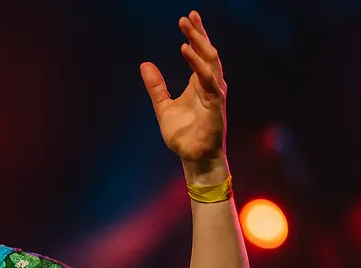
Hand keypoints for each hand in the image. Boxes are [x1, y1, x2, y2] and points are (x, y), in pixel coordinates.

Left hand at [141, 11, 227, 175]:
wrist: (193, 157)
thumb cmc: (183, 135)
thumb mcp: (163, 107)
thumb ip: (156, 86)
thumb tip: (145, 64)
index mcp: (199, 83)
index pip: (200, 53)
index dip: (195, 35)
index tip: (187, 18)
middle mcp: (210, 84)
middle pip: (207, 52)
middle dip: (198, 33)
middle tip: (188, 17)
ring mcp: (215, 93)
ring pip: (211, 61)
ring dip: (200, 44)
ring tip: (187, 30)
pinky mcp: (215, 104)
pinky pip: (208, 80)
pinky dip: (198, 65)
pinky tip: (187, 51)